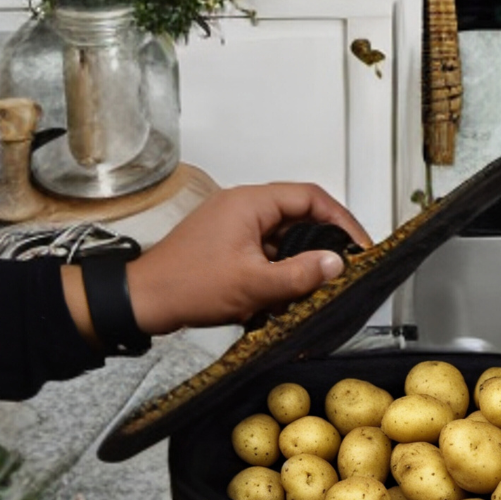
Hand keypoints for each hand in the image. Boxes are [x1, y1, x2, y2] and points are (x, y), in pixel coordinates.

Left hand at [62, 182, 369, 343]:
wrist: (142, 301)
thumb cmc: (188, 285)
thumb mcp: (254, 284)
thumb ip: (300, 274)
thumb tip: (336, 264)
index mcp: (250, 203)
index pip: (310, 198)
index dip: (341, 220)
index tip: (358, 245)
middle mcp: (242, 207)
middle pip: (298, 215)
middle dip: (322, 242)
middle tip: (344, 265)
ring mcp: (232, 226)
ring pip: (282, 237)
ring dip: (298, 261)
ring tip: (315, 286)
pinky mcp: (225, 246)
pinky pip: (264, 252)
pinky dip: (278, 270)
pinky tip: (284, 296)